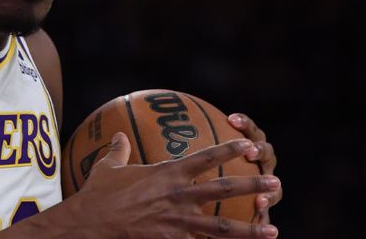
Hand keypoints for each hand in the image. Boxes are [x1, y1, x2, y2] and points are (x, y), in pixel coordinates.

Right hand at [76, 132, 280, 237]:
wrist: (88, 226)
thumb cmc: (97, 196)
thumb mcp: (107, 168)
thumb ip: (118, 151)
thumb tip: (118, 136)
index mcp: (167, 174)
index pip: (206, 157)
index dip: (230, 150)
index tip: (250, 146)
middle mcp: (178, 197)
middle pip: (224, 190)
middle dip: (253, 185)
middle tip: (276, 182)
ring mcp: (177, 224)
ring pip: (221, 228)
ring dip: (250, 230)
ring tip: (273, 231)